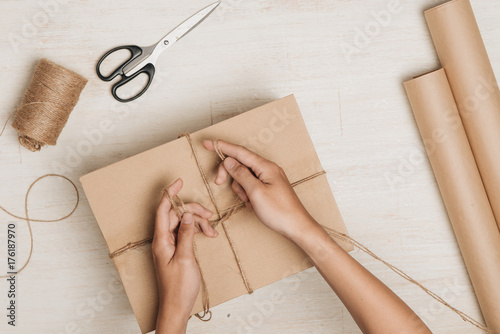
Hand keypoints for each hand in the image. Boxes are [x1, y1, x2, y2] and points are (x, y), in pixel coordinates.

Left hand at [152, 178, 217, 333]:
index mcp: (161, 240)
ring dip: (198, 223)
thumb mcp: (185, 258)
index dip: (170, 194)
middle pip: (176, 215)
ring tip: (211, 230)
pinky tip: (208, 235)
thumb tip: (188, 215)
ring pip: (183, 223)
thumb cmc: (179, 286)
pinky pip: (186, 233)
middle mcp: (163, 240)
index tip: (179, 182)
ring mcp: (169, 245)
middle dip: (193, 211)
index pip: (163, 210)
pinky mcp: (176, 250)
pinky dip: (197, 231)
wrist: (177, 306)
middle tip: (209, 215)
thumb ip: (186, 234)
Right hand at [202, 140, 318, 240]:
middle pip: (240, 163)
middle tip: (218, 182)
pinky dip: (248, 194)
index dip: (222, 147)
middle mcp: (268, 169)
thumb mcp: (255, 192)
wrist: (297, 226)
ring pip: (244, 176)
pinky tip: (254, 204)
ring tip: (249, 201)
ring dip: (240, 188)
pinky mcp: (269, 187)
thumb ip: (241, 175)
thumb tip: (229, 161)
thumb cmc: (279, 211)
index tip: (207, 143)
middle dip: (229, 173)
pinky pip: (251, 185)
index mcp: (265, 166)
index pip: (239, 152)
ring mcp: (269, 178)